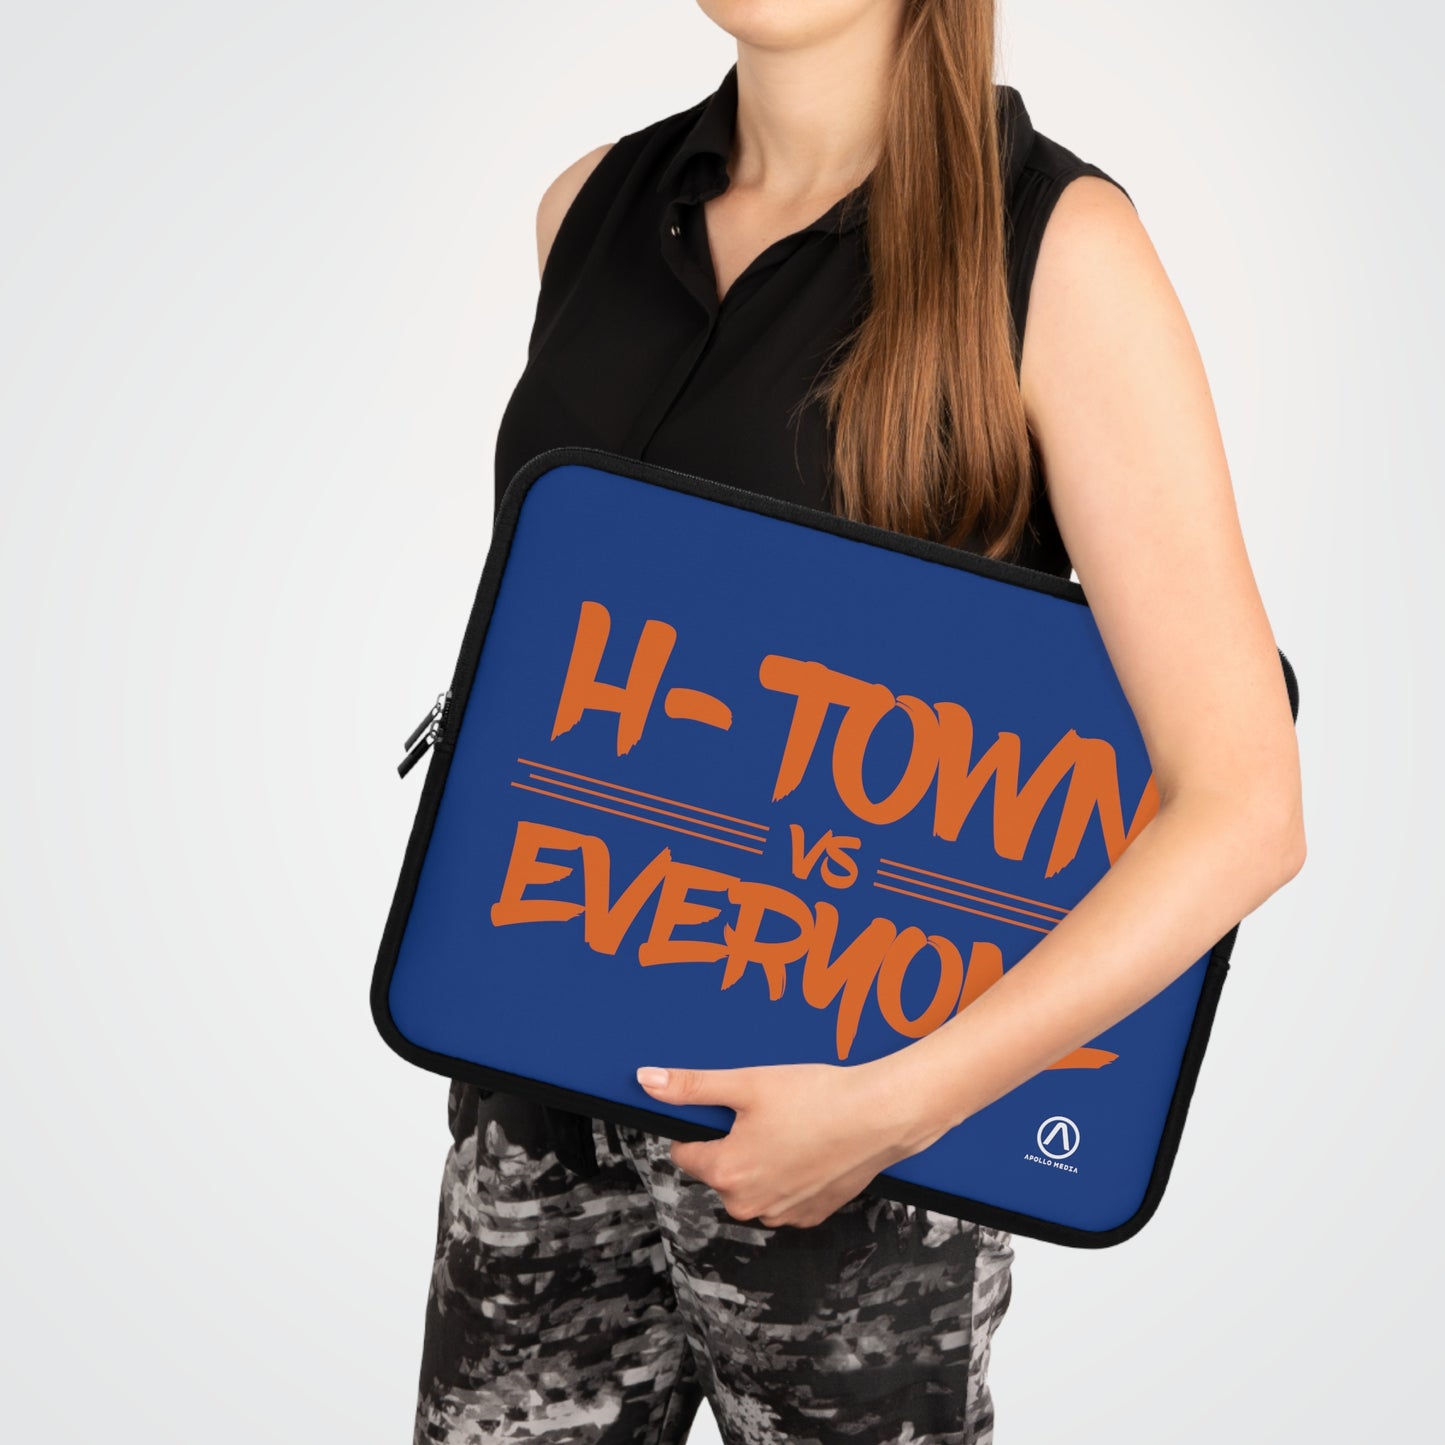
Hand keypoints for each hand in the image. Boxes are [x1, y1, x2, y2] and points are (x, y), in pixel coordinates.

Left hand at [634, 1059, 941, 1228]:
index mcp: (726, 1172)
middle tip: (767, 1113)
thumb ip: (692, 1086)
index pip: (684, 1153)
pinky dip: (789, 1175)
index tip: (730, 1109)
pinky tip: (809, 1147)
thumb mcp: (747, 1083)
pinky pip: (782, 1196)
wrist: (879, 1116)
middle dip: (733, 1144)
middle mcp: (748, 1204)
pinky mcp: (809, 1216)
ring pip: (751, 1185)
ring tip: (792, 1127)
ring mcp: (781, 1215)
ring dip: (761, 1161)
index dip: (702, 1126)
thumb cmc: (817, 1097)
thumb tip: (647, 1081)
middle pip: (719, 1171)